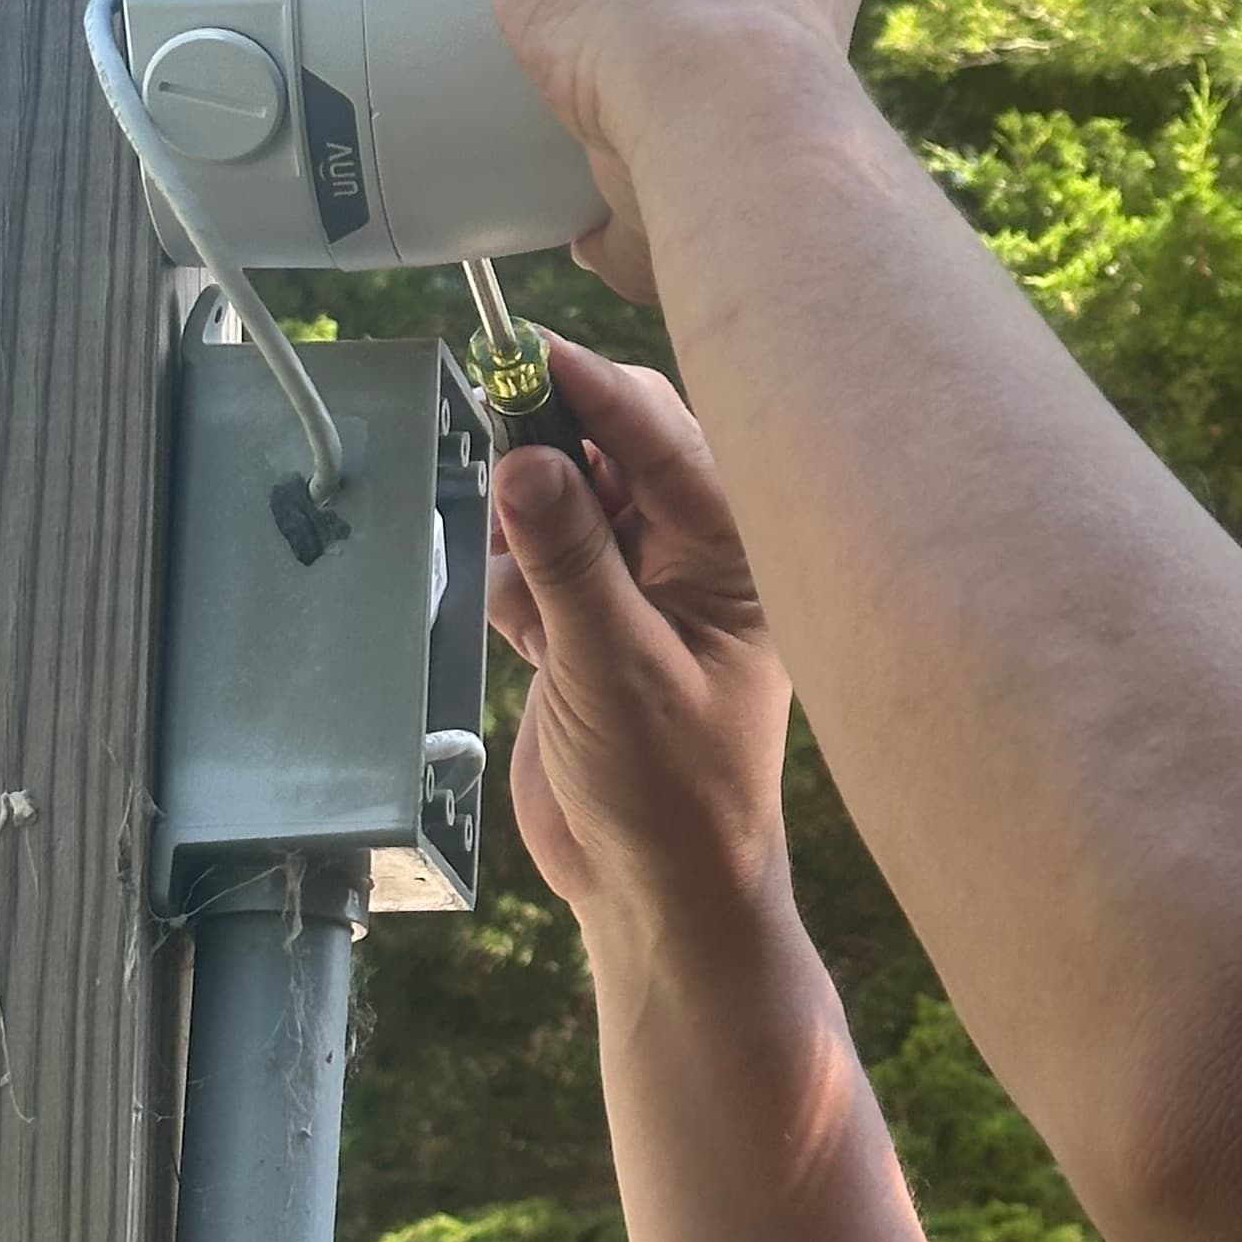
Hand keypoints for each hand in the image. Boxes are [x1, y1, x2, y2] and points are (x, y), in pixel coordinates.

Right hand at [483, 336, 794, 945]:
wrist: (654, 890)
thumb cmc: (673, 793)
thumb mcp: (615, 670)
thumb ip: (568, 561)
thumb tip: (526, 460)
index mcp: (737, 553)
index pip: (665, 438)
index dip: (594, 388)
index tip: (526, 350)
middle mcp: (694, 555)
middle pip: (613, 448)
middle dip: (552, 454)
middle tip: (504, 467)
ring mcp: (639, 586)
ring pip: (563, 498)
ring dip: (527, 531)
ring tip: (533, 602)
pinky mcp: (589, 619)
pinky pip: (534, 556)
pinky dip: (514, 582)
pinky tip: (525, 637)